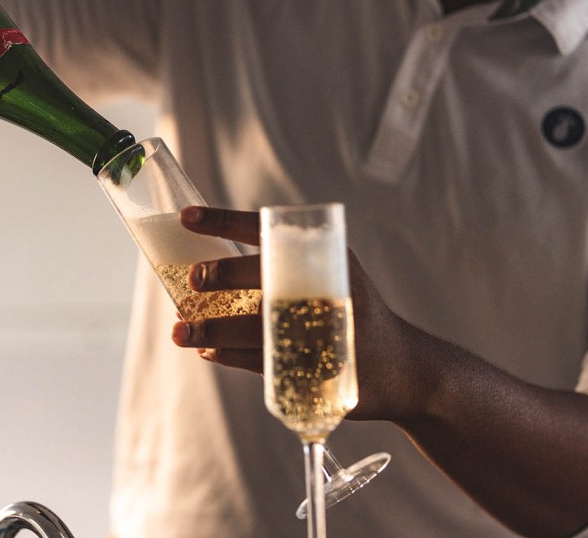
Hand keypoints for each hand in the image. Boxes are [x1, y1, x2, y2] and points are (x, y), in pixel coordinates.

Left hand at [171, 206, 414, 421]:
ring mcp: (323, 332)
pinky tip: (209, 350)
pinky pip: (261, 362)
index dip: (225, 221)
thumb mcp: (335, 278)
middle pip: (264, 278)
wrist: (407, 371)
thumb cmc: (354, 317)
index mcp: (327, 259)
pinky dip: (230, 356)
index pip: (268, 230)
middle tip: (193, 281)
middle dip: (223, 276)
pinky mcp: (316, 371)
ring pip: (255, 327)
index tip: (188, 216)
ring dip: (212, 328)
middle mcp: (327, 290)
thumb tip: (214, 276)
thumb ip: (289, 272)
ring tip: (181, 331)